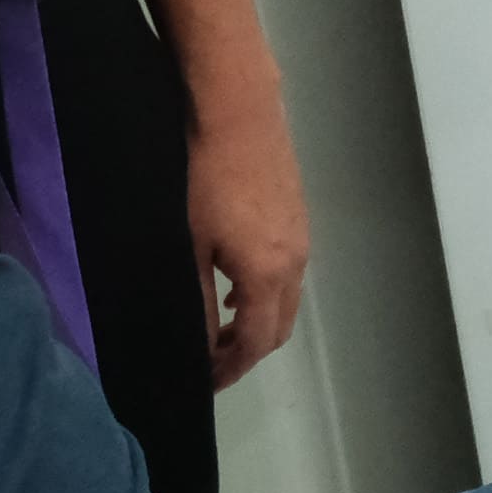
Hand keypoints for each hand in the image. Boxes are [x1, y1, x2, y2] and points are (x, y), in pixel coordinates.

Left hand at [181, 69, 313, 388]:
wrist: (237, 110)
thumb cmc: (204, 178)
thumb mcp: (190, 245)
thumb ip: (197, 299)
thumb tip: (198, 342)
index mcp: (270, 275)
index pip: (257, 342)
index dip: (232, 368)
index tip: (205, 381)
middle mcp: (296, 261)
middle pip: (280, 326)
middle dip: (248, 350)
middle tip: (210, 358)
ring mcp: (301, 236)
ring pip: (287, 298)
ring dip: (257, 319)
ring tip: (218, 324)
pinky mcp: (297, 214)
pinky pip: (288, 271)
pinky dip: (265, 291)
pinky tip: (234, 280)